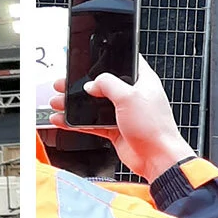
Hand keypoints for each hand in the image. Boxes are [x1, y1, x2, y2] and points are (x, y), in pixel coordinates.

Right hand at [57, 60, 196, 184]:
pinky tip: (64, 120)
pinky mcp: (115, 129)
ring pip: (94, 104)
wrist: (158, 158)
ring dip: (76, 104)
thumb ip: (108, 84)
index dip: (106, 59)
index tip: (88, 58)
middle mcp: (132, 96)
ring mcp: (123, 113)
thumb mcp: (129, 97)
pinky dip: (77, 122)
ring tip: (59, 101)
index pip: (124, 63)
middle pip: (102, 84)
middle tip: (65, 83)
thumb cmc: (155, 127)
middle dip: (81, 84)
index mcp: (142, 81)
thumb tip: (92, 83)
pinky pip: (92, 123)